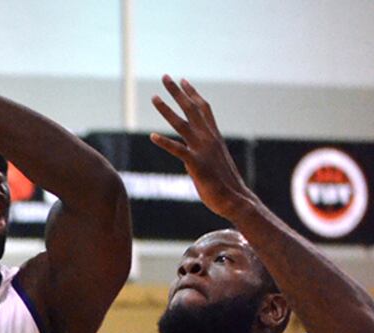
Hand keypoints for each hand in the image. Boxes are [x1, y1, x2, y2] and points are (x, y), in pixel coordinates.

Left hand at [150, 75, 256, 219]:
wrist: (236, 200)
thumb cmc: (225, 184)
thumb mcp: (214, 162)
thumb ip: (203, 152)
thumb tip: (193, 152)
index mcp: (214, 137)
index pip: (203, 109)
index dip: (192, 93)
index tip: (183, 80)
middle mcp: (209, 139)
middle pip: (191, 109)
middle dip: (177, 92)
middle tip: (165, 77)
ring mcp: (203, 150)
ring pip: (182, 124)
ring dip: (166, 110)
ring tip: (154, 97)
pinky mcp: (196, 164)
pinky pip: (178, 150)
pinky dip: (164, 143)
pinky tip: (151, 136)